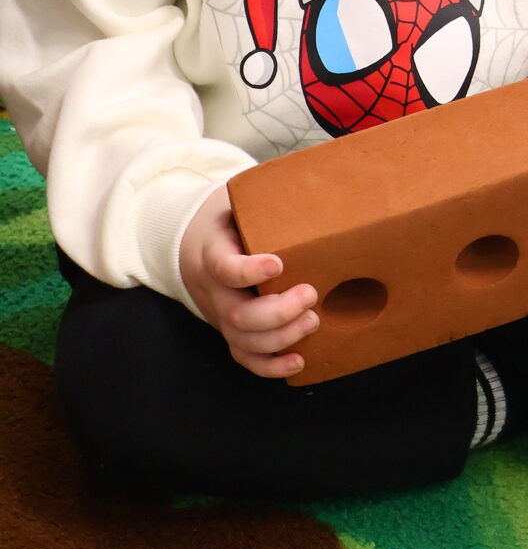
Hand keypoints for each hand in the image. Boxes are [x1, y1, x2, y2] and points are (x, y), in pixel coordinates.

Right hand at [179, 184, 318, 378]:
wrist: (193, 242)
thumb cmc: (228, 217)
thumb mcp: (236, 199)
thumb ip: (264, 196)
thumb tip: (313, 182)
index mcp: (212, 252)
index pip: (224, 267)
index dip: (248, 270)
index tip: (277, 263)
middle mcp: (213, 290)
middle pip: (237, 314)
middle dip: (277, 312)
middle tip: (310, 294)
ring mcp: (221, 314)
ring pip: (243, 340)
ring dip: (280, 338)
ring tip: (313, 321)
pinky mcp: (231, 331)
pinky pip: (245, 357)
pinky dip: (270, 366)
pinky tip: (298, 362)